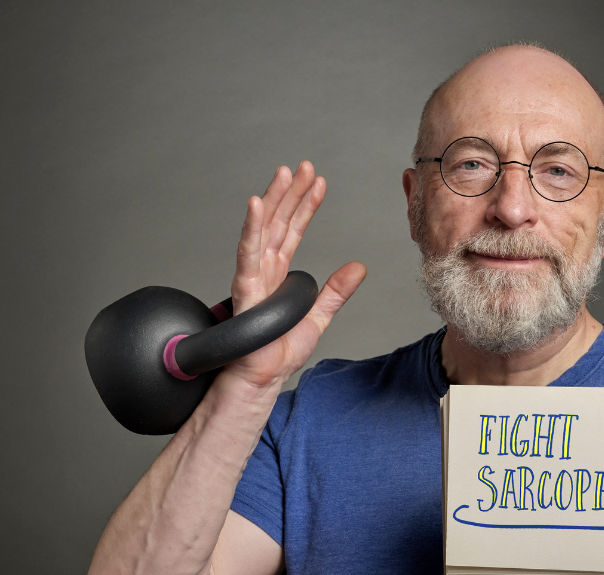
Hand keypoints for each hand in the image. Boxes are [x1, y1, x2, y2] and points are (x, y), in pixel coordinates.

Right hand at [224, 163, 365, 389]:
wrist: (261, 379)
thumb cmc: (277, 352)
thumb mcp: (318, 316)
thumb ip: (336, 291)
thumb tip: (358, 267)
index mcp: (279, 273)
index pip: (293, 230)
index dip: (306, 206)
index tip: (319, 182)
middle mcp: (264, 269)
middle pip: (278, 221)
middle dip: (291, 193)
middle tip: (304, 166)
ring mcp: (252, 277)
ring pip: (263, 228)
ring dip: (273, 199)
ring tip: (285, 173)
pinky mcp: (245, 290)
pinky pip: (248, 253)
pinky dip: (251, 227)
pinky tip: (256, 204)